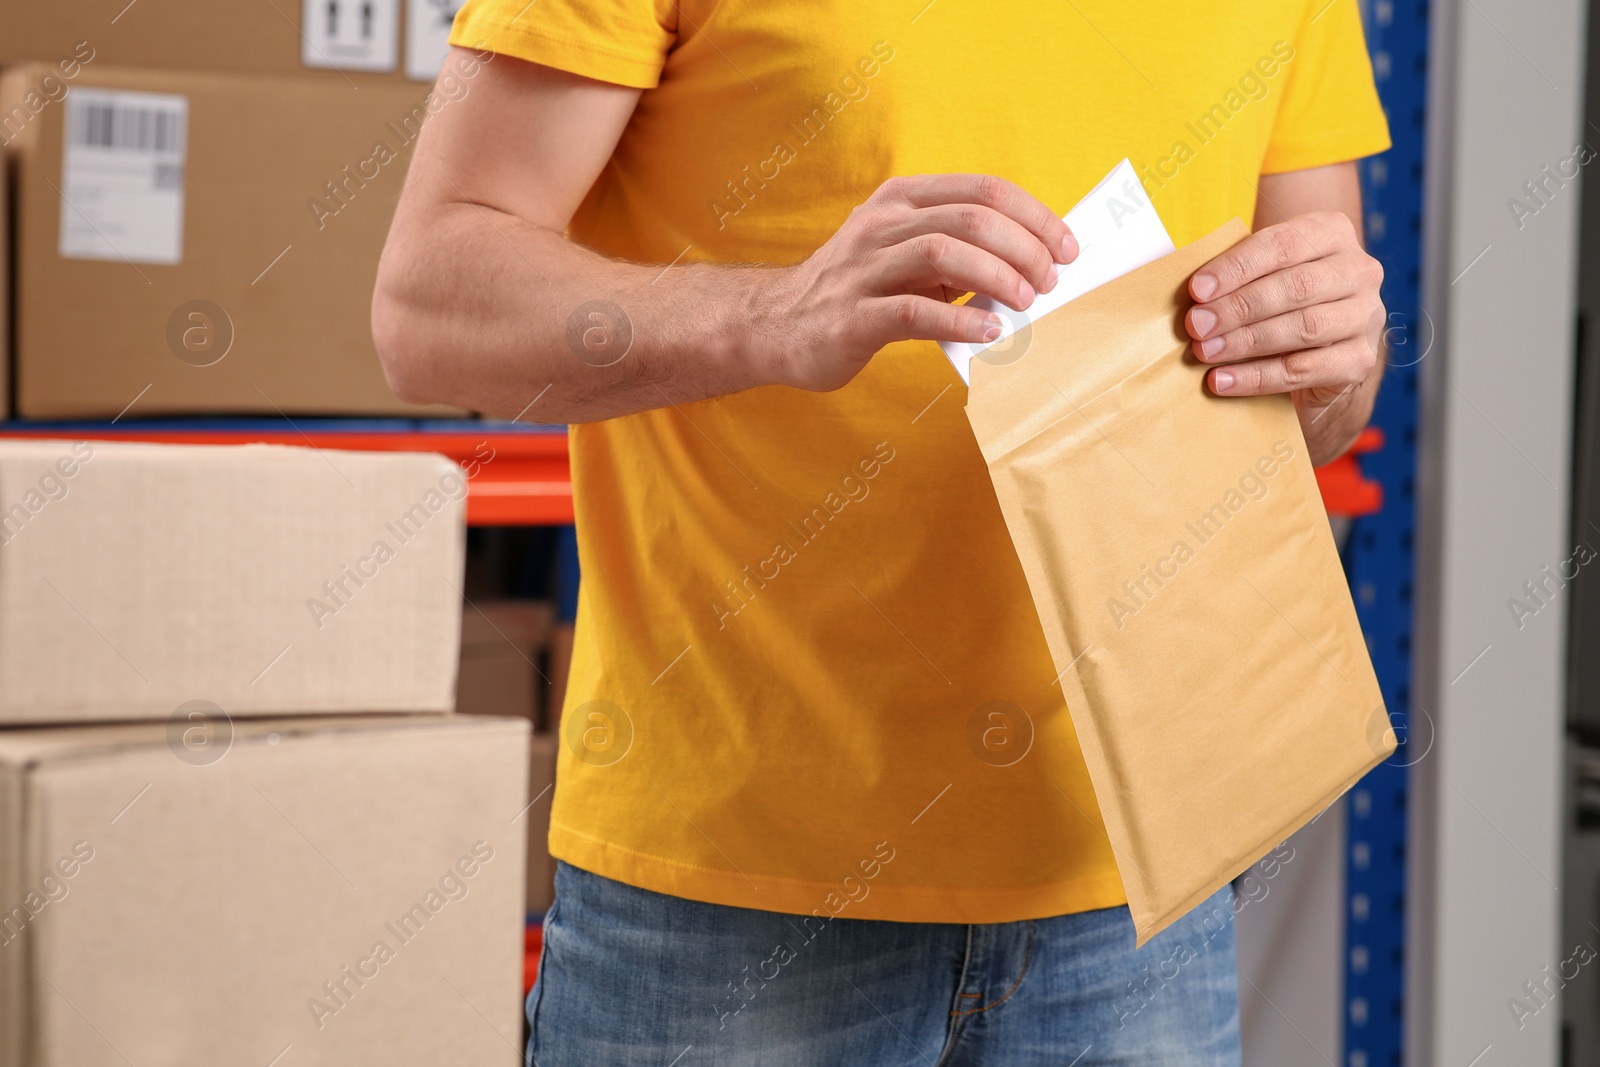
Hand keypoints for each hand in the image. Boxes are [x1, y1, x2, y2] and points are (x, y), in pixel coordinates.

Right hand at [758, 175, 1077, 390]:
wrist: (777, 325)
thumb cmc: (856, 291)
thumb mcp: (905, 256)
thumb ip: (959, 254)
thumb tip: (1030, 266)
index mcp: (902, 199)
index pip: (983, 190)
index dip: (1034, 216)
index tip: (1067, 248)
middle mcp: (882, 224)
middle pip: (970, 217)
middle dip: (1024, 247)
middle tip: (1051, 280)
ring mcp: (864, 268)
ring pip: (943, 252)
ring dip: (998, 276)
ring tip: (1027, 302)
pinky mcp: (853, 316)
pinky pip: (914, 312)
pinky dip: (960, 322)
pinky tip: (989, 334)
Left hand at [1184, 211, 1383, 452]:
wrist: (1321, 352)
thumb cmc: (1279, 301)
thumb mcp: (1262, 275)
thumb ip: (1235, 274)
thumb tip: (1192, 293)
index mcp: (1331, 233)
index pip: (1282, 245)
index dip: (1237, 268)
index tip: (1197, 290)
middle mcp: (1358, 270)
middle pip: (1296, 286)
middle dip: (1239, 307)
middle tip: (1196, 325)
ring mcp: (1365, 316)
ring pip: (1304, 327)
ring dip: (1246, 341)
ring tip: (1205, 351)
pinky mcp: (1359, 360)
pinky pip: (1304, 369)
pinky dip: (1257, 377)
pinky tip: (1222, 380)